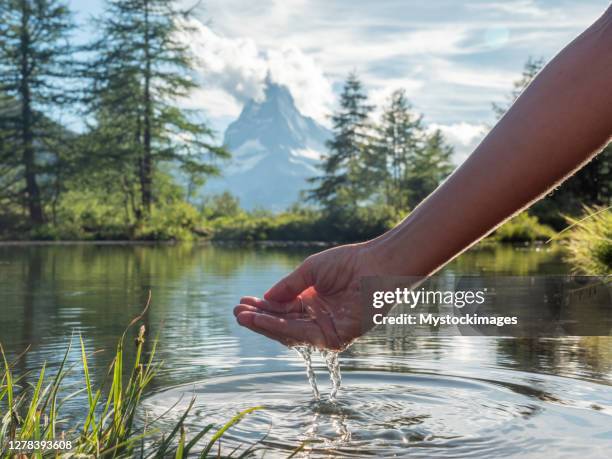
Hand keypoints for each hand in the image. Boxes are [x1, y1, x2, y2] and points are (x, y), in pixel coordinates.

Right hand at [234, 243, 381, 350]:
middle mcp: (319, 318)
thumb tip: (265, 299)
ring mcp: (328, 329)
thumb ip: (288, 287)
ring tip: (243, 316)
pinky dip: (282, 328)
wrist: (377, 264)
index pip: (283, 310)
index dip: (263, 308)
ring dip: (265, 326)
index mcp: (313, 302)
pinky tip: (263, 320)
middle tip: (236, 313)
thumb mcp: (310, 272)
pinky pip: (305, 335)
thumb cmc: (348, 263)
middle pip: (284, 324)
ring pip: (291, 332)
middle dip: (260, 319)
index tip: (242, 304)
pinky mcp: (338, 337)